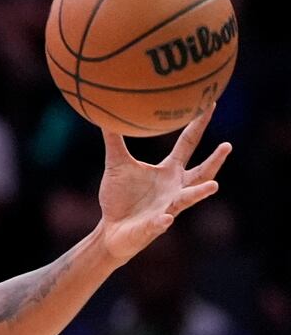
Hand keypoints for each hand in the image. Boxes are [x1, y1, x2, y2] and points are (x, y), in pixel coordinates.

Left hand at [97, 105, 230, 263]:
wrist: (111, 230)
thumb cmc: (119, 197)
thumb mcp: (117, 164)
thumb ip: (114, 140)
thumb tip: (107, 114)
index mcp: (169, 171)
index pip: (188, 143)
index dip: (198, 124)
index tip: (209, 104)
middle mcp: (175, 187)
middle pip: (200, 172)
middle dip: (214, 160)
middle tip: (227, 145)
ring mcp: (168, 207)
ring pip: (187, 199)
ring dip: (199, 193)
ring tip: (213, 186)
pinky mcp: (154, 226)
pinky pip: (160, 223)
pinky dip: (163, 221)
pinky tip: (166, 218)